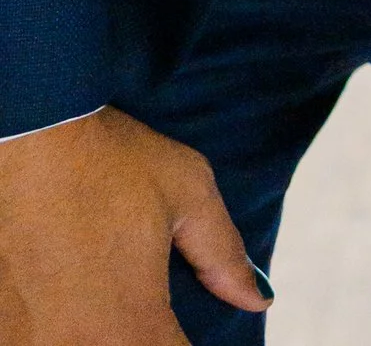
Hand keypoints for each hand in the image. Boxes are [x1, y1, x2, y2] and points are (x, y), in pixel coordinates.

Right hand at [0, 106, 264, 345]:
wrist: (25, 134)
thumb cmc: (107, 160)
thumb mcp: (187, 193)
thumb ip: (224, 255)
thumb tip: (257, 301)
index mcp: (132, 328)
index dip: (184, 345)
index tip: (178, 327)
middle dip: (139, 340)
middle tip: (137, 303)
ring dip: (95, 337)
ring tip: (97, 299)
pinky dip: (53, 333)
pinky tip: (59, 308)